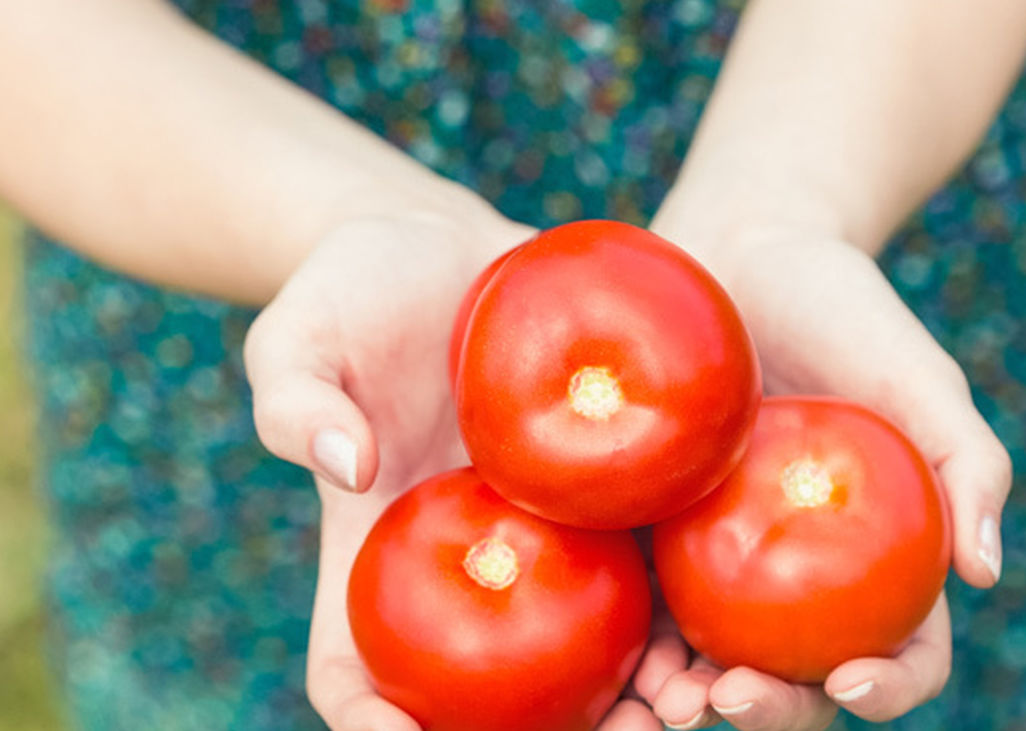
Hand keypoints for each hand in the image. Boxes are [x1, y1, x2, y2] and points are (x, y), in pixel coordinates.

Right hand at [243, 210, 664, 729]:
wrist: (447, 245)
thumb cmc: (354, 288)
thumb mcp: (301, 331)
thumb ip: (295, 395)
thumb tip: (347, 465)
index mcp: (376, 552)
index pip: (353, 667)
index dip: (369, 720)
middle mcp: (464, 564)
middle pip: (489, 692)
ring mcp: (539, 535)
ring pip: (584, 650)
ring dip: (637, 696)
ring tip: (691, 700)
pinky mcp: (604, 491)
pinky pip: (645, 564)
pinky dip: (682, 609)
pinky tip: (729, 620)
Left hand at [635, 211, 1011, 727]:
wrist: (741, 247)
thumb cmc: (844, 307)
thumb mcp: (918, 376)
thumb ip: (966, 464)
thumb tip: (984, 573)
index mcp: (879, 555)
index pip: (903, 648)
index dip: (888, 684)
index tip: (849, 679)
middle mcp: (800, 571)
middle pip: (797, 674)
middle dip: (772, 708)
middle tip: (731, 699)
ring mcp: (721, 555)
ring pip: (710, 655)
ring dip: (688, 696)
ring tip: (663, 700)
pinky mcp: (650, 525)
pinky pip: (640, 595)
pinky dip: (630, 638)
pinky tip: (612, 647)